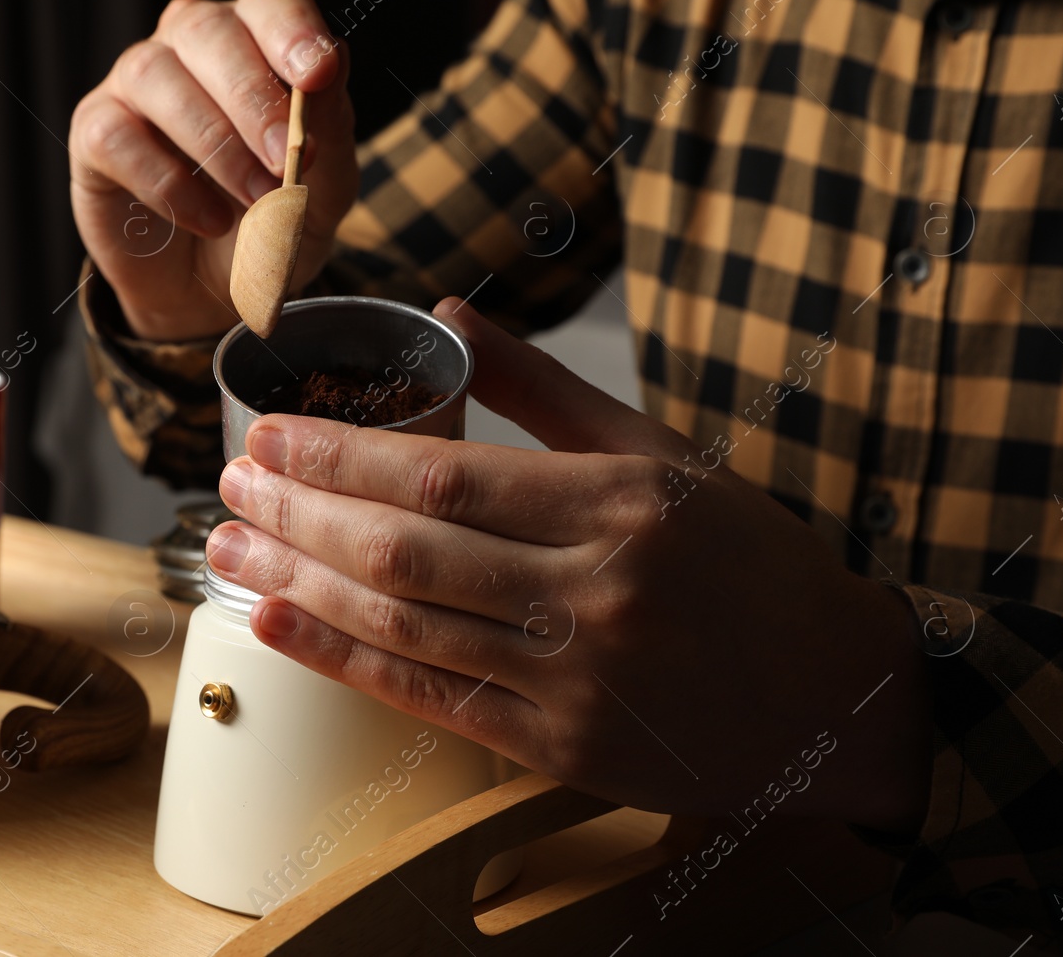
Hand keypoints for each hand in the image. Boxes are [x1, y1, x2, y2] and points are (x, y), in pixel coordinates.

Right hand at [68, 0, 358, 340]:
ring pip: (155, 75)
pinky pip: (117, 138)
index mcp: (255, 38)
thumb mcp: (325, 184)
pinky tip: (210, 220)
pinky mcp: (94, 134)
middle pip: (208, 31)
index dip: (292, 29)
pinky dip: (169, 185)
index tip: (317, 73)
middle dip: (252, 97)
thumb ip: (330, 124)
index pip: (270, 2)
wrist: (217, 290)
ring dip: (214, 143)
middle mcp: (189, 44)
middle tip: (284, 158)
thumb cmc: (274, 217)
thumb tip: (332, 59)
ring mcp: (134, 84)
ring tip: (255, 200)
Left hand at [204, 299, 931, 832]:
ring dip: (300, 584)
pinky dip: (343, 661)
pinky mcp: (562, 747)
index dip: (341, 454)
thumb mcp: (660, 454)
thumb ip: (545, 389)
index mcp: (623, 503)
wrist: (835, 696)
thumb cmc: (745, 561)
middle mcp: (597, 591)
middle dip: (300, 512)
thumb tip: (444, 316)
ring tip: (228, 547)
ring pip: (405, 624)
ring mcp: (577, 679)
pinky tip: (279, 625)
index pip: (445, 474)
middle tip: (228, 482)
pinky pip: (429, 699)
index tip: (270, 432)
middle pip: (407, 549)